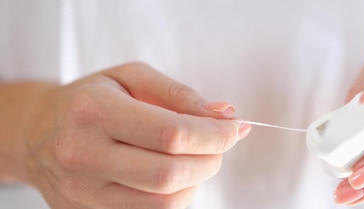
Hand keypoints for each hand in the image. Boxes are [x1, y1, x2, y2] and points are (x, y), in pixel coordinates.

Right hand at [21, 62, 250, 207]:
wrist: (37, 134)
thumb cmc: (92, 100)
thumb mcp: (132, 78)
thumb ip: (180, 95)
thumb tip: (225, 116)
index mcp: (94, 112)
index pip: (171, 135)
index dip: (214, 135)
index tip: (234, 129)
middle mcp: (83, 155)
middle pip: (169, 175)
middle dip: (210, 160)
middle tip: (218, 145)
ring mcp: (83, 192)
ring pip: (163, 203)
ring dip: (195, 182)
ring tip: (194, 159)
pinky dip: (174, 197)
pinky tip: (172, 176)